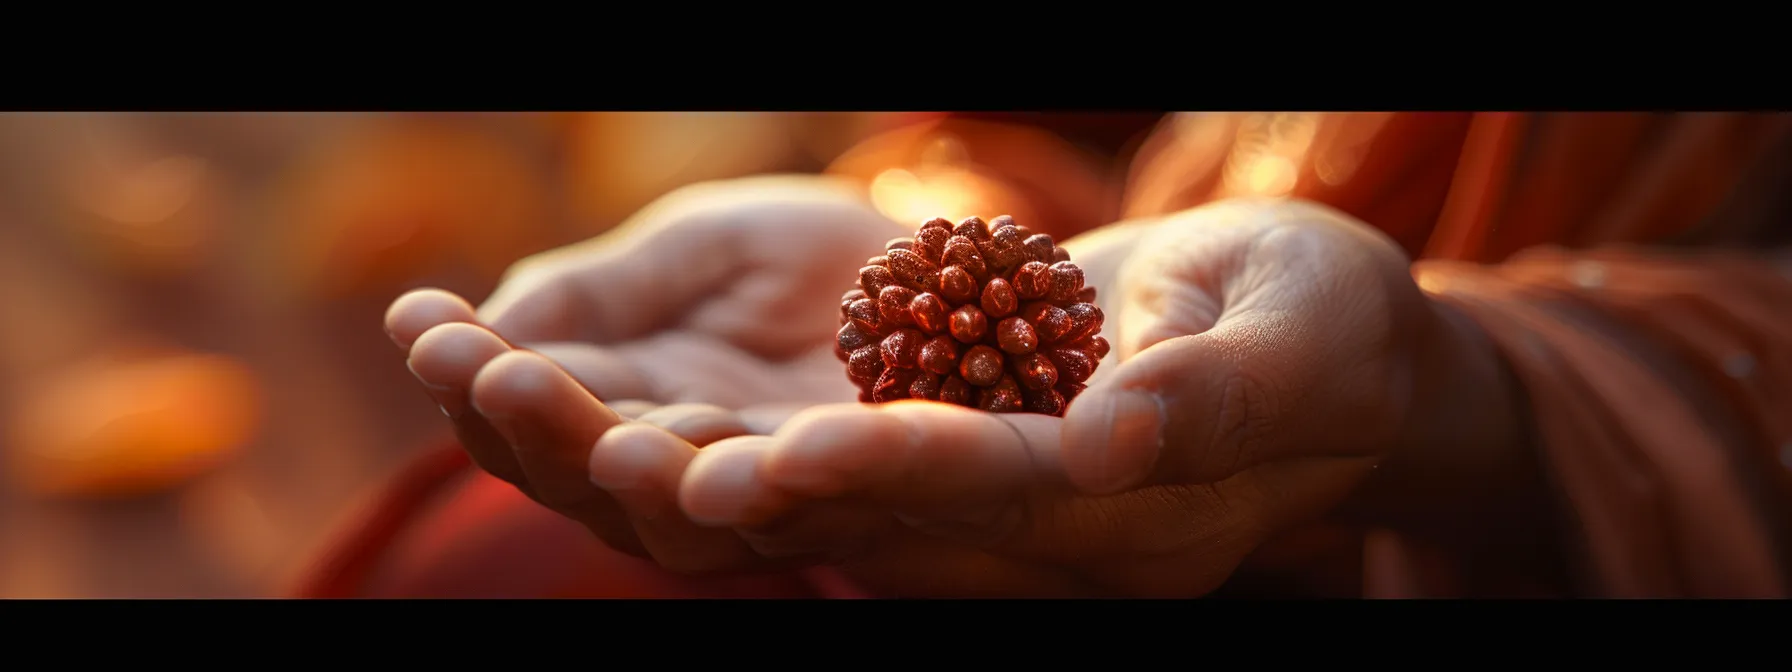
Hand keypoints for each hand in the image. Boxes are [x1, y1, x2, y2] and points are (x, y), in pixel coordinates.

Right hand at [382, 175, 907, 550]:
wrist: (955, 272)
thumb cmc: (814, 258)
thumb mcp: (699, 246)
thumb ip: (604, 289)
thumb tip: (487, 320)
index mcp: (625, 390)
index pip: (523, 399)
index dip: (466, 368)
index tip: (418, 321)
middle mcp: (674, 457)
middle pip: (572, 469)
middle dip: (522, 421)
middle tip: (481, 368)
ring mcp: (754, 493)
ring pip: (663, 510)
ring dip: (616, 470)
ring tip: (587, 427)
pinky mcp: (841, 502)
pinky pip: (790, 509)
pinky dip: (753, 491)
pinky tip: (719, 465)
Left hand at [632, 198, 1513, 596]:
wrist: (1302, 353)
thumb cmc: (1328, 323)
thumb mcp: (1303, 330)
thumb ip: (1217, 388)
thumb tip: (1113, 440)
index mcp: (1142, 519)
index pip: (1004, 497)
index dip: (895, 475)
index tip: (785, 451)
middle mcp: (1045, 544)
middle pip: (879, 528)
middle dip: (742, 488)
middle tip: (607, 444)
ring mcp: (988, 522)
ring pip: (824, 514)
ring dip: (695, 471)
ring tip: (561, 419)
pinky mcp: (945, 480)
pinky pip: (821, 477)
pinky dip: (724, 446)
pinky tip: (626, 411)